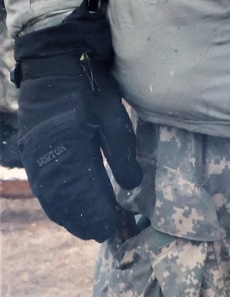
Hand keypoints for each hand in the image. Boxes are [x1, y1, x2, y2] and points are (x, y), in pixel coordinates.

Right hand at [14, 3, 140, 241]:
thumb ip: (122, 155)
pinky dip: (56, 202)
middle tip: (105, 234)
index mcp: (71, 148)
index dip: (99, 215)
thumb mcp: (114, 118)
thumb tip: (130, 188)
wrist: (55, 62)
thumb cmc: (91, 87)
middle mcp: (47, 156)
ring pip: (51, 198)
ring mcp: (35, 155)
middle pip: (65, 203)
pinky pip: (42, 186)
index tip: (115, 229)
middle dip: (85, 221)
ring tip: (89, 227)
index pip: (85, 194)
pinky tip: (68, 209)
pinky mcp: (30, 151)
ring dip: (69, 216)